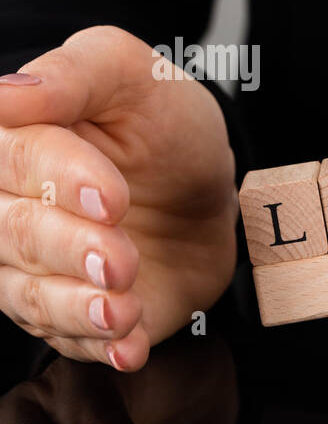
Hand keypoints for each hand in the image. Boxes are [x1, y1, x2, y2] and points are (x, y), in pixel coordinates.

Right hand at [0, 26, 236, 368]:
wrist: (212, 188)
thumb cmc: (165, 124)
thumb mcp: (134, 76)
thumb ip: (75, 74)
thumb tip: (5, 95)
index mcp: (11, 141)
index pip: (11, 159)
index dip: (56, 178)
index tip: (112, 197)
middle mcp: (7, 209)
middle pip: (11, 234)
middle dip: (66, 249)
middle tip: (120, 261)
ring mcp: (35, 269)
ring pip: (28, 297)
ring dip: (77, 308)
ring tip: (123, 309)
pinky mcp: (74, 314)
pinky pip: (71, 341)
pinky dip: (100, 347)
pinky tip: (128, 348)